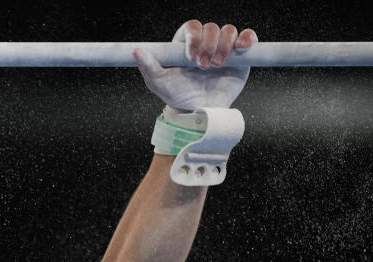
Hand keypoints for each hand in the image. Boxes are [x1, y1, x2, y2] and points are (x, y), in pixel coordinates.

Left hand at [133, 20, 257, 108]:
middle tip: (203, 66)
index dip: (194, 36)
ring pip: (229, 30)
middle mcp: (206, 43)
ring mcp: (224, 48)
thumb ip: (148, 66)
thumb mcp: (159, 82)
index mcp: (186, 44)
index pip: (192, 27)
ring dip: (224, 45)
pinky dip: (247, 38)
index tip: (190, 56)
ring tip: (217, 66)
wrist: (200, 112)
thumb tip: (136, 51)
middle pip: (212, 27)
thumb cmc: (178, 96)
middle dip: (208, 45)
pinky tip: (241, 49)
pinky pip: (248, 37)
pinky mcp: (241, 56)